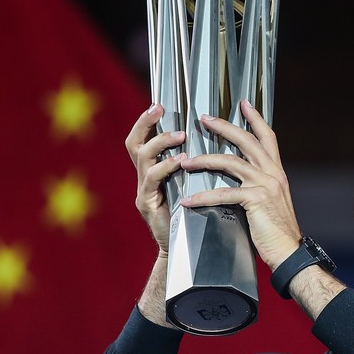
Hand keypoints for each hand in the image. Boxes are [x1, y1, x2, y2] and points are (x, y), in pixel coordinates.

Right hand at [125, 104, 186, 253]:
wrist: (188, 251)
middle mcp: (145, 177)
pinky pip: (152, 180)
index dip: (149, 119)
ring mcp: (144, 190)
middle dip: (145, 122)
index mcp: (156, 169)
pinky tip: (180, 162)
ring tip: (179, 135)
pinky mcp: (147, 204)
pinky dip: (165, 168)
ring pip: (143, 157)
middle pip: (134, 142)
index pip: (145, 137)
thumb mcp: (196, 184)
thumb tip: (219, 137)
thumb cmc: (197, 214)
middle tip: (160, 108)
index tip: (161, 103)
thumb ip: (198, 164)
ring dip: (161, 143)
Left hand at [179, 100, 300, 268]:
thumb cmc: (277, 232)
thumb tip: (237, 180)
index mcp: (277, 172)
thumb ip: (257, 186)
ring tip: (185, 161)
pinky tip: (188, 201)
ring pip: (230, 162)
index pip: (267, 137)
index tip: (243, 104)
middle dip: (223, 127)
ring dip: (205, 160)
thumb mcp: (270, 202)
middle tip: (203, 118)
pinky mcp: (255, 200)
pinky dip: (203, 197)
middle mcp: (273, 173)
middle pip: (246, 140)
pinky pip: (223, 193)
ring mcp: (265, 185)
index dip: (255, 119)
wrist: (289, 252)